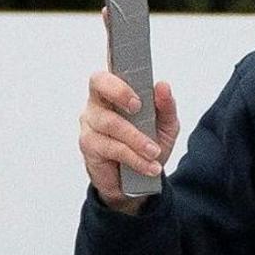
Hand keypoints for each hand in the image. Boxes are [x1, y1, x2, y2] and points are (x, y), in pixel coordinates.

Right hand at [79, 68, 179, 212]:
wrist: (138, 181)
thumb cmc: (147, 145)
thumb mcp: (165, 125)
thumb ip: (166, 105)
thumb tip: (163, 85)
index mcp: (114, 92)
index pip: (108, 73)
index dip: (117, 75)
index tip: (136, 93)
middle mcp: (97, 104)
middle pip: (99, 85)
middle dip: (120, 93)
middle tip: (138, 108)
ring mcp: (90, 124)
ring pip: (111, 123)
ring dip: (136, 139)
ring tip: (154, 152)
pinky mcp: (88, 146)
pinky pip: (112, 148)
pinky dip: (134, 158)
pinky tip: (148, 165)